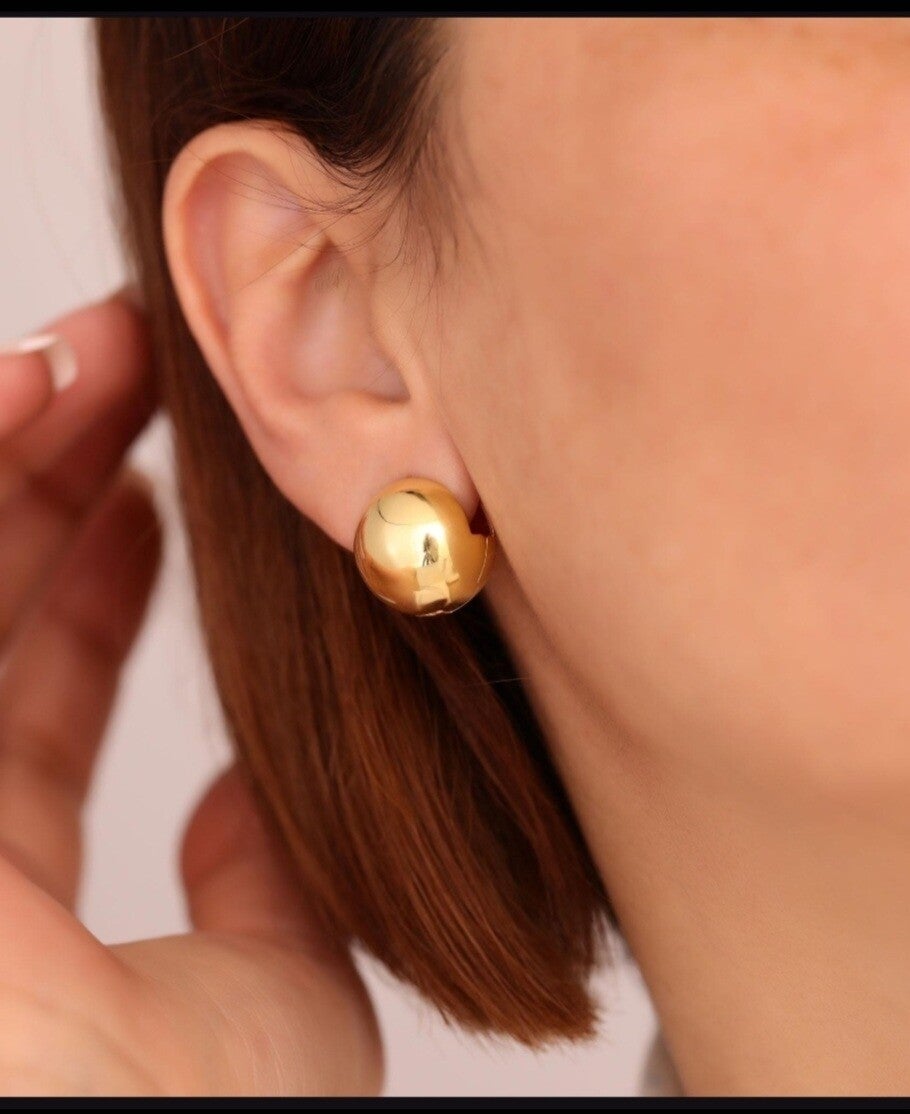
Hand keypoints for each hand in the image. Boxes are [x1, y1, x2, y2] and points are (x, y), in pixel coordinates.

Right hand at [0, 295, 381, 1095]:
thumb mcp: (276, 1002)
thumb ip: (265, 899)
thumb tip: (248, 813)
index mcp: (18, 913)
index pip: (34, 710)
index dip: (90, 590)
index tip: (163, 499)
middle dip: (50, 484)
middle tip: (134, 372)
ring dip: (9, 454)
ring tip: (89, 352)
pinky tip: (26, 380)